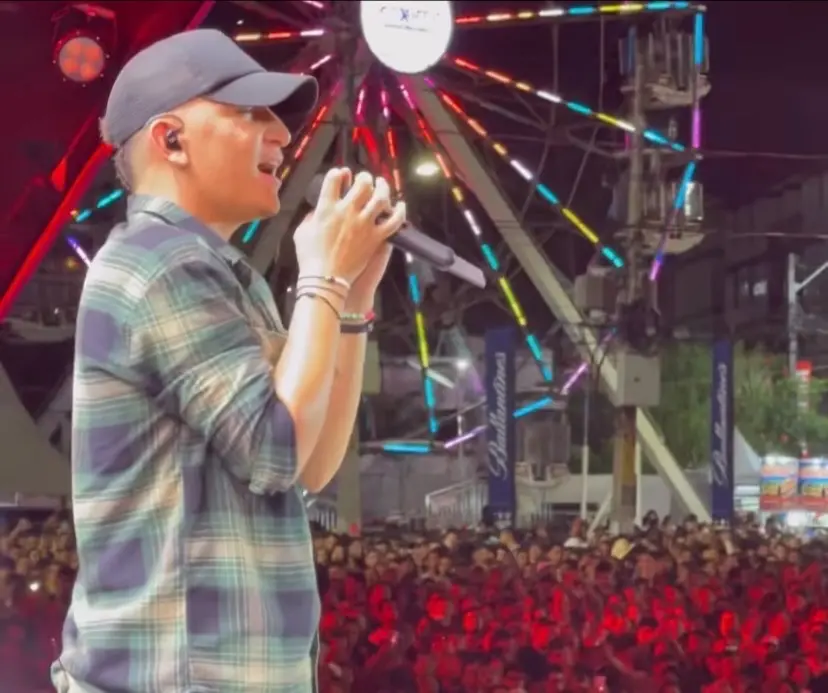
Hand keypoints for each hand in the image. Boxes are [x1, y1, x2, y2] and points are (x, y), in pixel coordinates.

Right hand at [293, 168, 405, 284]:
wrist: (326, 279)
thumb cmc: (310, 258)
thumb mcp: (301, 232)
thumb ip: (311, 217)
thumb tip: (318, 211)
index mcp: (326, 208)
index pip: (334, 179)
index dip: (338, 173)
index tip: (342, 174)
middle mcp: (347, 212)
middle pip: (362, 184)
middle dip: (364, 177)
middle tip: (365, 179)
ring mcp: (364, 224)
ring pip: (380, 197)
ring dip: (383, 188)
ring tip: (382, 185)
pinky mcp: (376, 238)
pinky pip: (393, 221)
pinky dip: (400, 212)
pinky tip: (401, 206)